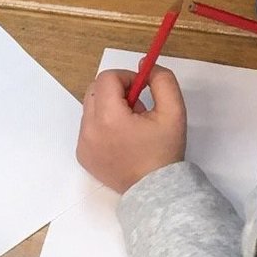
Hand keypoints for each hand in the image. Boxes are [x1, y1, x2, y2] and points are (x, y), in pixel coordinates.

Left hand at [77, 67, 187, 192]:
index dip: (127, 78)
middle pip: (95, 90)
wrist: (155, 191)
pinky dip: (102, 126)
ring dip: (109, 108)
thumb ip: (162, 80)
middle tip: (137, 108)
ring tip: (131, 127)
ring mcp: (83, 144)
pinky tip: (121, 140)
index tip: (141, 90)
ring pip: (91, 108)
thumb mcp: (174, 111)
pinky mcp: (82, 155)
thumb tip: (145, 64)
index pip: (107, 78)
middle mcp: (89, 130)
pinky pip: (88, 127)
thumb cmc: (164, 152)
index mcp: (109, 118)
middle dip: (116, 92)